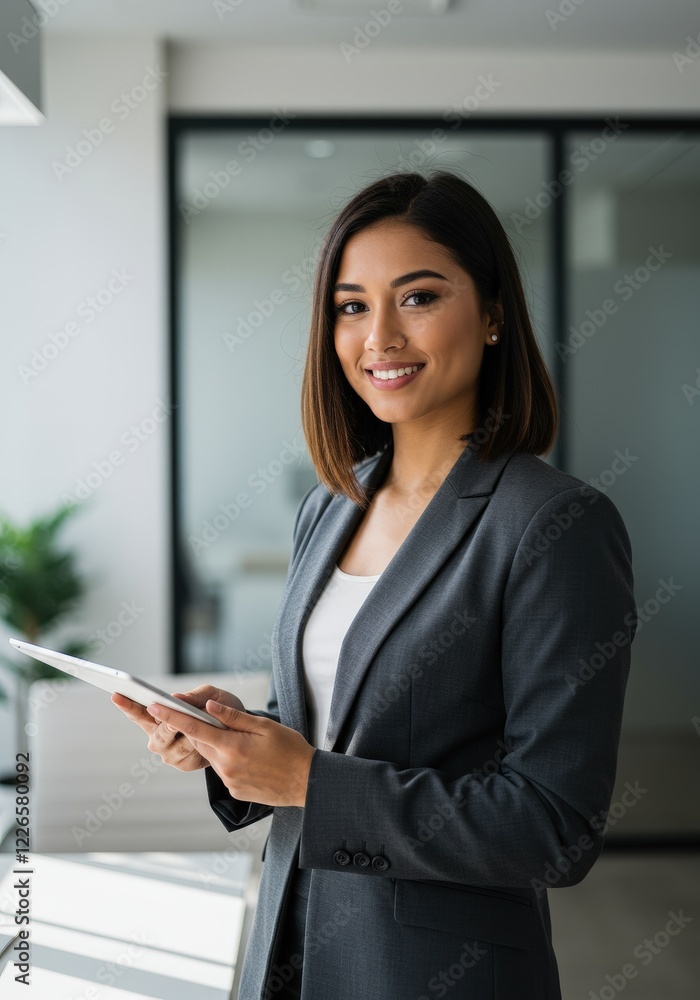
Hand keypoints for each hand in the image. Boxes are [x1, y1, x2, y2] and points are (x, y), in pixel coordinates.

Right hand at [110, 685, 245, 771]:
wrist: (239, 730)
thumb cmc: (218, 708)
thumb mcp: (211, 695)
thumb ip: (195, 695)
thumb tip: (177, 697)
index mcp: (158, 717)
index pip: (138, 712)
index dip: (127, 704)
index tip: (116, 694)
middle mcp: (159, 737)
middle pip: (157, 733)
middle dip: (166, 725)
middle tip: (173, 718)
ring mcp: (170, 753)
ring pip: (174, 746)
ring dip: (187, 737)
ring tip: (197, 727)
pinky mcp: (184, 765)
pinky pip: (189, 758)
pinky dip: (197, 749)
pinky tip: (204, 744)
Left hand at [143, 699, 314, 807]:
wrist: (306, 782)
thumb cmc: (290, 749)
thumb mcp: (265, 726)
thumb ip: (233, 717)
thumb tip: (207, 707)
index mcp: (232, 747)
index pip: (194, 728)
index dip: (173, 716)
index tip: (155, 707)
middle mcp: (225, 767)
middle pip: (201, 742)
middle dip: (200, 729)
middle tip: (211, 717)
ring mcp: (229, 782)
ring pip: (213, 756)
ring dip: (218, 745)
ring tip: (243, 741)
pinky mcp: (235, 791)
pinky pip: (224, 770)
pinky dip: (229, 760)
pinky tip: (250, 758)